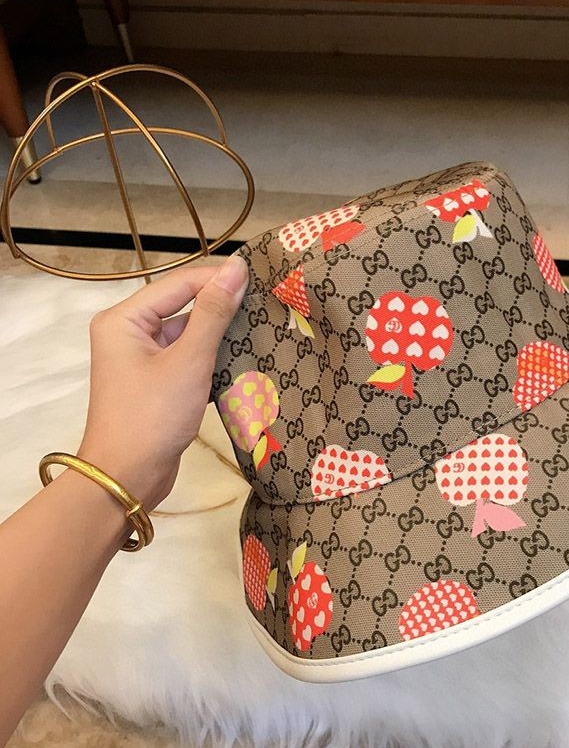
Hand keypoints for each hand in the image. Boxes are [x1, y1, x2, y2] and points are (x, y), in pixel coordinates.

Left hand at [77, 256, 247, 510]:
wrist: (128, 478)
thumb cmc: (153, 415)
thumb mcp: (188, 360)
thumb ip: (213, 313)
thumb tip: (236, 269)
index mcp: (124, 319)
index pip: (178, 283)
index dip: (218, 278)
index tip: (259, 276)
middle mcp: (129, 333)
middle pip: (183, 306)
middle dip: (221, 306)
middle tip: (265, 300)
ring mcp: (142, 360)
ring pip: (189, 334)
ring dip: (221, 334)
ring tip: (262, 326)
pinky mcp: (157, 383)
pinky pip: (189, 358)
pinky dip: (213, 359)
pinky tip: (244, 358)